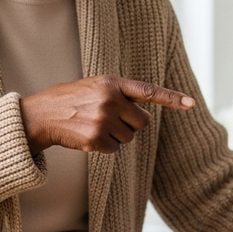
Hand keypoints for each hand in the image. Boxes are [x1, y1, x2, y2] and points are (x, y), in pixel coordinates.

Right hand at [19, 75, 194, 154]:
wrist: (41, 115)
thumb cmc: (71, 100)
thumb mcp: (95, 86)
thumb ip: (119, 94)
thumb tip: (144, 115)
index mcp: (112, 82)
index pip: (148, 91)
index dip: (171, 99)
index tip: (191, 104)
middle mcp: (110, 99)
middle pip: (143, 122)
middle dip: (131, 125)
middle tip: (110, 120)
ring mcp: (103, 119)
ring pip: (129, 137)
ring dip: (116, 136)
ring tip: (94, 125)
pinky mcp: (96, 138)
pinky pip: (115, 149)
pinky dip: (104, 147)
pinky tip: (88, 137)